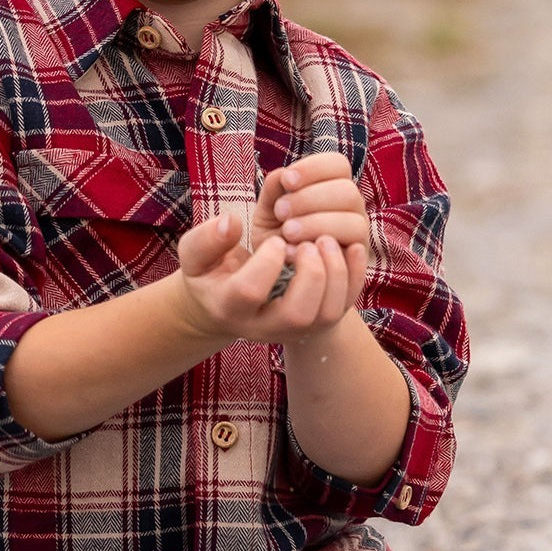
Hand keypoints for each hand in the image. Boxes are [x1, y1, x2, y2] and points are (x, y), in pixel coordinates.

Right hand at [176, 212, 364, 344]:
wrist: (229, 306)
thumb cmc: (212, 274)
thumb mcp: (196, 256)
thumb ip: (206, 239)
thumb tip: (231, 222)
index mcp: (230, 307)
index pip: (248, 292)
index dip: (265, 262)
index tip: (274, 238)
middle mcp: (264, 326)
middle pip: (297, 314)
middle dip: (309, 274)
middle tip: (306, 244)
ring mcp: (295, 328)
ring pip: (326, 315)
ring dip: (335, 274)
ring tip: (325, 241)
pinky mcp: (317, 322)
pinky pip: (345, 307)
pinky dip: (354, 276)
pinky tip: (349, 247)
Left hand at [251, 153, 369, 256]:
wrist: (278, 279)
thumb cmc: (275, 238)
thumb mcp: (267, 212)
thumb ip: (273, 190)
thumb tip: (284, 175)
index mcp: (333, 186)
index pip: (338, 164)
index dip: (314, 168)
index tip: (287, 181)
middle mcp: (352, 207)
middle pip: (347, 190)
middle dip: (310, 199)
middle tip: (281, 212)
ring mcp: (359, 234)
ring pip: (353, 220)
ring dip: (317, 223)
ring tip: (287, 233)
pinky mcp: (358, 261)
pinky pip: (352, 249)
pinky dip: (322, 248)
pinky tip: (294, 252)